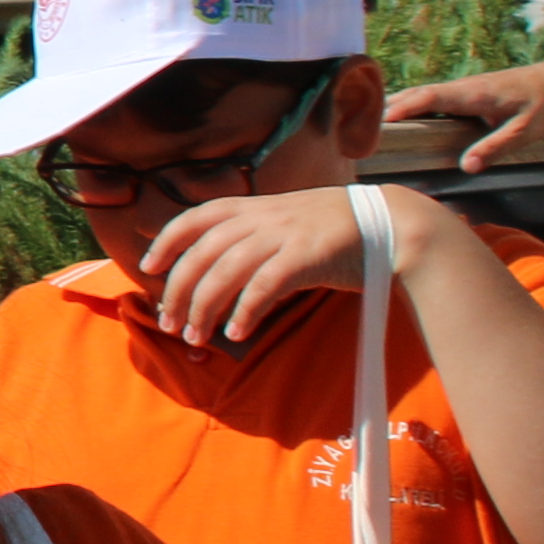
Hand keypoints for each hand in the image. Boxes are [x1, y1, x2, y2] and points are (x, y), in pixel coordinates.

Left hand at [131, 184, 407, 350]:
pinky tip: (237, 333)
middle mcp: (263, 215)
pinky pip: (264, 285)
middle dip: (180, 291)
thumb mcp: (288, 225)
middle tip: (171, 324)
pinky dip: (246, 310)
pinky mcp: (306, 255)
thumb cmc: (339, 233)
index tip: (149, 268)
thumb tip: (220, 275)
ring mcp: (284, 233)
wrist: (394, 225)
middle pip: (202, 253)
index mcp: (254, 205)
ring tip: (197, 338)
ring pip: (226, 270)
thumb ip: (254, 242)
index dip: (167, 241)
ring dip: (204, 308)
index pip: (195, 217)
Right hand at [377, 58, 543, 170]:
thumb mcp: (525, 131)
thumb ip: (495, 148)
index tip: (380, 120)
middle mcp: (462, 87)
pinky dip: (410, 104)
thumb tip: (466, 167)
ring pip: (421, 93)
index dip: (404, 107)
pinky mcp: (464, 92)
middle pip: (417, 93)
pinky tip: (401, 117)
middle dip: (388, 106)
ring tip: (369, 123)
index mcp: (473, 94)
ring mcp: (462, 88)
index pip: (430, 97)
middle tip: (359, 125)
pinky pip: (430, 97)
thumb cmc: (542, 105)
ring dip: (396, 105)